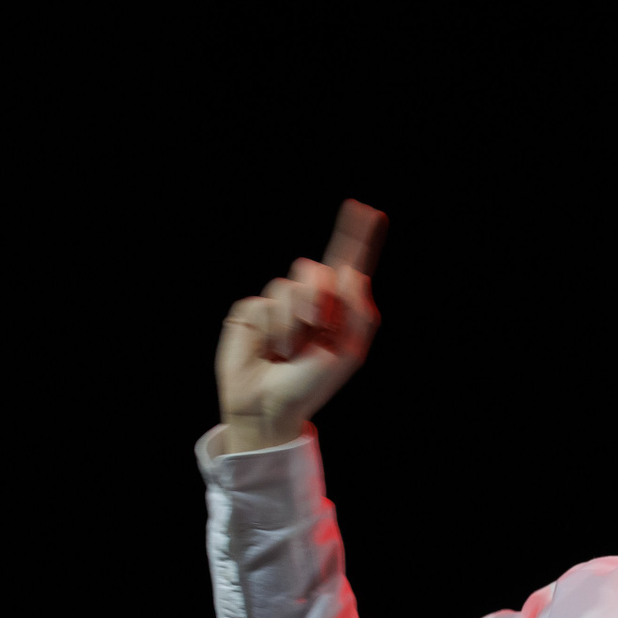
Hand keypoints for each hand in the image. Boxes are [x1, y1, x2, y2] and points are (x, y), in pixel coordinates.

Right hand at [215, 199, 387, 452]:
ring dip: (294, 322)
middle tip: (316, 329)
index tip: (367, 210)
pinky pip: (265, 303)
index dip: (356, 237)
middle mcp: (306, 301)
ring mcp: (277, 304)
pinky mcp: (251, 311)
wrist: (271, 407)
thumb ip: (358, 311)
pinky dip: (272, 330)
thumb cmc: (311, 386)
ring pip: (289, 285)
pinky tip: (268, 350)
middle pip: (316, 268)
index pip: (346, 265)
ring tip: (288, 350)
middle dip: (318, 298)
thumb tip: (351, 272)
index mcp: (335, 309)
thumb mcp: (347, 352)